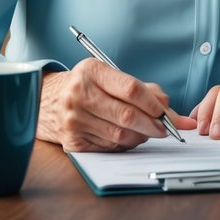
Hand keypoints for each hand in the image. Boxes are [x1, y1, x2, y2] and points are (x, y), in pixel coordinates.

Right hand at [38, 59, 196, 151]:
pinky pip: (110, 147)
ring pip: (120, 135)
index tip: (166, 112)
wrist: (48, 101)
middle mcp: (79, 95)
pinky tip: (128, 137)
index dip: (153, 104)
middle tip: (167, 129)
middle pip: (127, 115)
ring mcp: (74, 120)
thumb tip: (170, 111)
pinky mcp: (73, 141)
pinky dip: (125, 144)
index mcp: (91, 72)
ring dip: (141, 136)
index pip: (131, 89)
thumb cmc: (87, 86)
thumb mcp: (110, 76)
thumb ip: (143, 89)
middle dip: (153, 125)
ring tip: (148, 131)